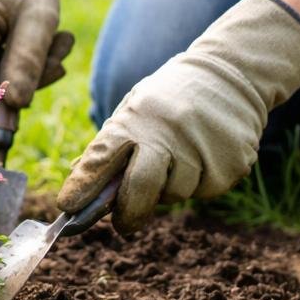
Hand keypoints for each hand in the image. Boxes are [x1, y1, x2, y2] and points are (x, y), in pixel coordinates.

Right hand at [0, 0, 78, 107]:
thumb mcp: (39, 18)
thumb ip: (27, 60)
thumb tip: (16, 104)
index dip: (7, 95)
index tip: (42, 80)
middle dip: (27, 76)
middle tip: (60, 55)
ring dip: (27, 69)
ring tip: (58, 42)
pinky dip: (14, 61)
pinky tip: (39, 44)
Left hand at [57, 0, 299, 231]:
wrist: (233, 73)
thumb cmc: (171, 96)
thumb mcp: (136, 108)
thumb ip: (111, 145)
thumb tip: (81, 183)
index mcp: (137, 118)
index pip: (101, 159)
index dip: (82, 186)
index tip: (67, 208)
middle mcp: (169, 133)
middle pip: (140, 189)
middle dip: (128, 213)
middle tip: (122, 225)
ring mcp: (204, 150)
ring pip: (176, 193)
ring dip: (170, 187)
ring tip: (182, 152)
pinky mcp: (232, 165)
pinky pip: (205, 190)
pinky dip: (200, 181)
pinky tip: (206, 152)